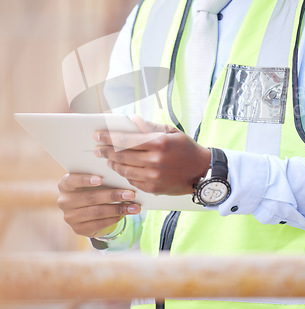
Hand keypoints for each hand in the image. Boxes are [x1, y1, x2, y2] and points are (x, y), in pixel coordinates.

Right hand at [57, 172, 140, 237]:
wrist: (85, 209)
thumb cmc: (92, 188)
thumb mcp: (92, 182)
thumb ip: (101, 178)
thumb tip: (122, 179)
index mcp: (65, 185)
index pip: (72, 180)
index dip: (85, 180)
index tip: (101, 179)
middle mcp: (64, 201)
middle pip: (91, 198)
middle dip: (113, 196)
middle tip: (131, 194)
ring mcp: (70, 217)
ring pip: (97, 212)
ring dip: (118, 209)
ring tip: (134, 207)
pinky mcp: (78, 229)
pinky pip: (98, 224)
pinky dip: (114, 218)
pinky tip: (124, 215)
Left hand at [94, 115, 210, 195]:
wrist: (202, 171)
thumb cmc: (186, 148)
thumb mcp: (171, 132)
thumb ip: (150, 127)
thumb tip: (132, 120)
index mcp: (158, 143)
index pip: (126, 140)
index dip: (109, 137)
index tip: (98, 136)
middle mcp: (155, 160)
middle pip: (121, 156)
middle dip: (106, 151)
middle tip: (98, 149)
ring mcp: (153, 177)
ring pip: (124, 170)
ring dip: (113, 164)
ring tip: (108, 160)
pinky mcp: (154, 189)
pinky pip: (132, 181)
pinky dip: (125, 175)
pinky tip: (121, 169)